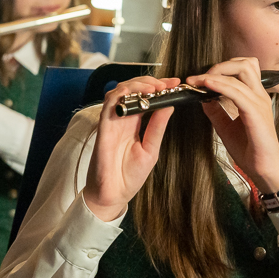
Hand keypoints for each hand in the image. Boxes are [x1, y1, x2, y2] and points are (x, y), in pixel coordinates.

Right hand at [84, 76, 178, 220]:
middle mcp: (123, 119)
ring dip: (136, 85)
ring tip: (153, 87)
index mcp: (134, 123)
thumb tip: (169, 106)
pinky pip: (109, 105)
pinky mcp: (103, 127)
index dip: (159, 87)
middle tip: (166, 83)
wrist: (114, 195)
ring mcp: (112, 122)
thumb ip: (157, 127)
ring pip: (119, 92)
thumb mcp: (151, 149)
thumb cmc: (129, 176)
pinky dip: (120, 95)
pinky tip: (133, 93)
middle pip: (132, 89)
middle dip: (149, 82)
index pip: (146, 97)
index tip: (175, 83)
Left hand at [186, 58, 278, 194]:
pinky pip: (237, 92)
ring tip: (198, 81)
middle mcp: (259, 96)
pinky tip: (206, 86)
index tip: (199, 78)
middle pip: (245, 63)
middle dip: (220, 65)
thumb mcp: (226, 127)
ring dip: (216, 73)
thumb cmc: (250, 150)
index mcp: (254, 98)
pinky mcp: (256, 113)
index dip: (220, 68)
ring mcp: (259, 103)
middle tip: (201, 77)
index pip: (242, 69)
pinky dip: (220, 85)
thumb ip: (216, 110)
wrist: (264, 169)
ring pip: (241, 72)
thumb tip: (202, 97)